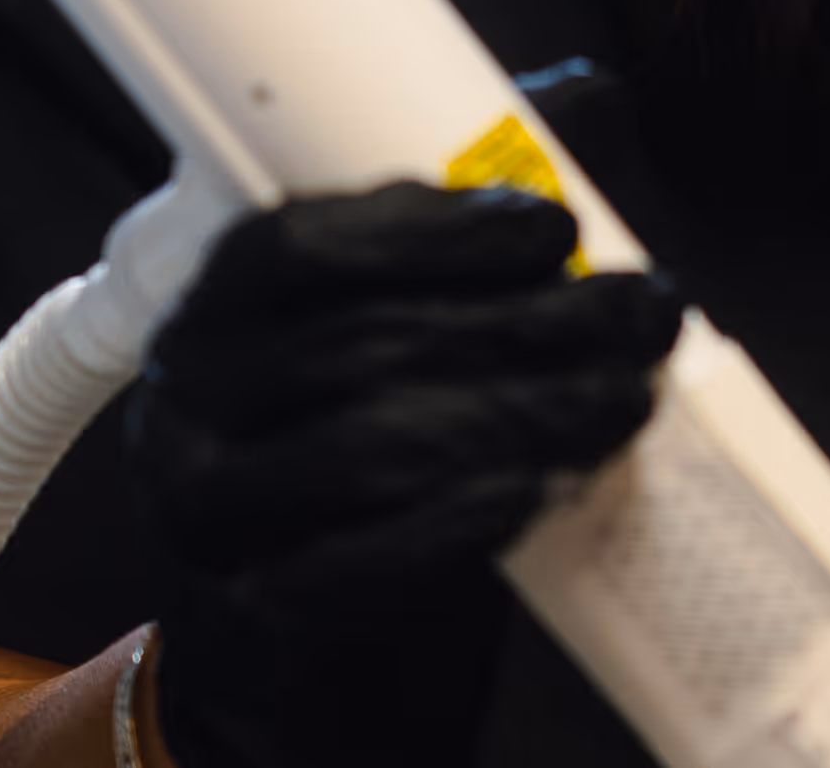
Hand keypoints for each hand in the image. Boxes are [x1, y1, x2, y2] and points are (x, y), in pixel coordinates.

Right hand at [127, 182, 682, 767]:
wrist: (313, 651)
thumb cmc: (369, 478)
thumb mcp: (393, 361)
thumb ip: (456, 284)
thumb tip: (586, 178)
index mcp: (212, 319)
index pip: (302, 245)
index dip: (435, 230)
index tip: (555, 230)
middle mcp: (186, 408)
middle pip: (366, 344)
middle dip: (531, 323)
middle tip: (644, 317)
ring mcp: (205, 516)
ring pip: (376, 445)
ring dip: (526, 412)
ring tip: (625, 398)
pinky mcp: (253, 611)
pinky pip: (368, 556)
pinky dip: (469, 516)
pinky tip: (543, 487)